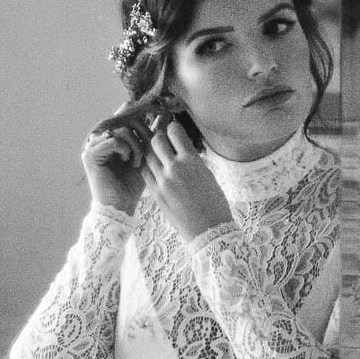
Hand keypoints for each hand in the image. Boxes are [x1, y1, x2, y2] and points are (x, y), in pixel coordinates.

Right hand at [80, 99, 155, 213]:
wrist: (121, 206)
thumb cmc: (133, 184)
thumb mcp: (145, 155)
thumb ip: (149, 136)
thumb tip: (163, 115)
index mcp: (110, 134)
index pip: (125, 112)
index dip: (141, 115)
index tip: (157, 120)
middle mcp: (99, 137)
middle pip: (124, 118)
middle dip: (142, 132)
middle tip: (148, 149)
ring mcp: (92, 145)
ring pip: (120, 129)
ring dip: (135, 144)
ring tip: (138, 161)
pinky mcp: (90, 155)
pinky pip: (112, 140)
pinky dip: (125, 150)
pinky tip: (129, 162)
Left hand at [141, 119, 233, 241]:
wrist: (209, 230)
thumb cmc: (215, 203)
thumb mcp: (208, 175)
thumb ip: (193, 160)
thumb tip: (183, 147)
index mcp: (192, 161)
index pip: (175, 133)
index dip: (173, 127)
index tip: (173, 128)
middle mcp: (175, 168)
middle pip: (157, 140)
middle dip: (159, 136)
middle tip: (162, 138)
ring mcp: (162, 181)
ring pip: (147, 155)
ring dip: (151, 151)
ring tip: (156, 152)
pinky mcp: (155, 193)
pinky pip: (144, 172)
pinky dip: (147, 166)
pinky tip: (152, 166)